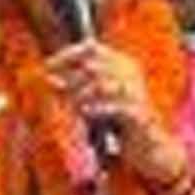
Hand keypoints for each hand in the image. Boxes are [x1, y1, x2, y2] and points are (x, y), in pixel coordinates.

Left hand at [46, 41, 170, 172]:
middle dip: (70, 78)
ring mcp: (136, 93)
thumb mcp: (94, 99)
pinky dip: (96, 109)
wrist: (148, 146)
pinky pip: (114, 106)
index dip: (67, 55)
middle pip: (93, 65)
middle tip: (57, 89)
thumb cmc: (118, 121)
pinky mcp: (139, 114)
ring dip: (81, 95)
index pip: (91, 47)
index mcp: (122, 63)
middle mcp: (131, 73)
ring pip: (102, 85)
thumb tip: (49, 79)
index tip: (47, 66)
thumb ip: (74, 87)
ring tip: (74, 106)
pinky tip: (86, 113)